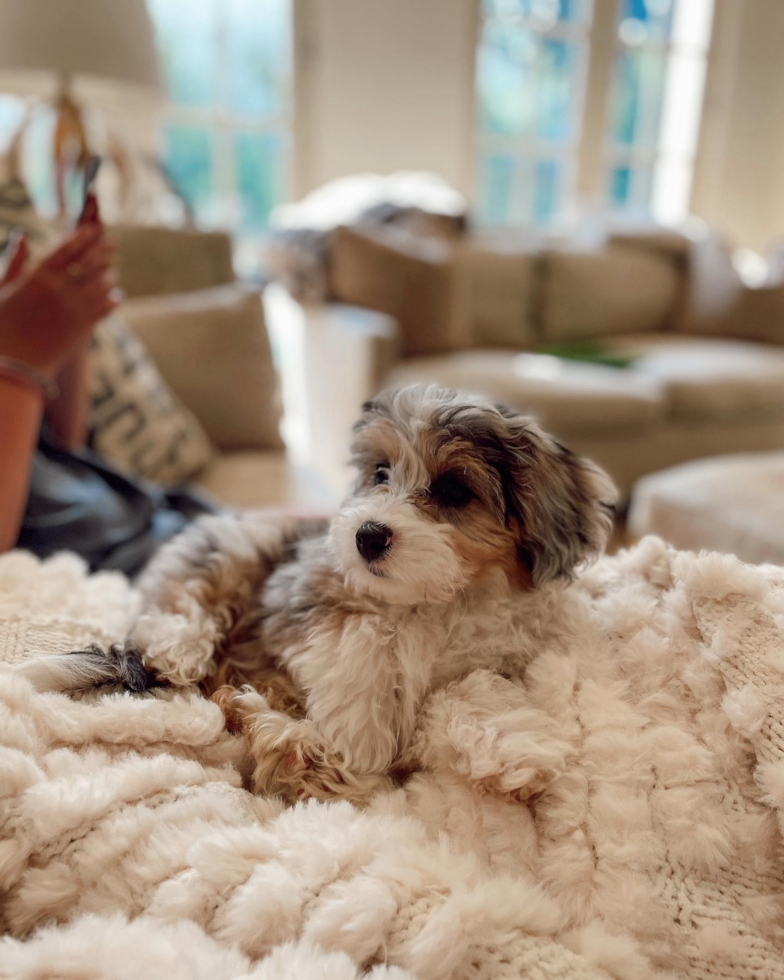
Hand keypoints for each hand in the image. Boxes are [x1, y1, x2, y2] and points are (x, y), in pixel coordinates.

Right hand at [0, 225, 119, 377]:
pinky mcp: (83, 327)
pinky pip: (105, 308)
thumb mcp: (2, 289)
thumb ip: (14, 261)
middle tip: (111, 243)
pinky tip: (115, 296)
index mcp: (37, 276)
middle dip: (102, 250)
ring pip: (101, 284)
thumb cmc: (2, 325)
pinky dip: (112, 299)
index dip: (82, 235)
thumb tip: (22, 234)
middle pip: (88, 262)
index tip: (93, 228)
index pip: (66, 248)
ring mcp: (73, 308)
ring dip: (109, 275)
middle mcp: (58, 289)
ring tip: (111, 272)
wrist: (13, 363)